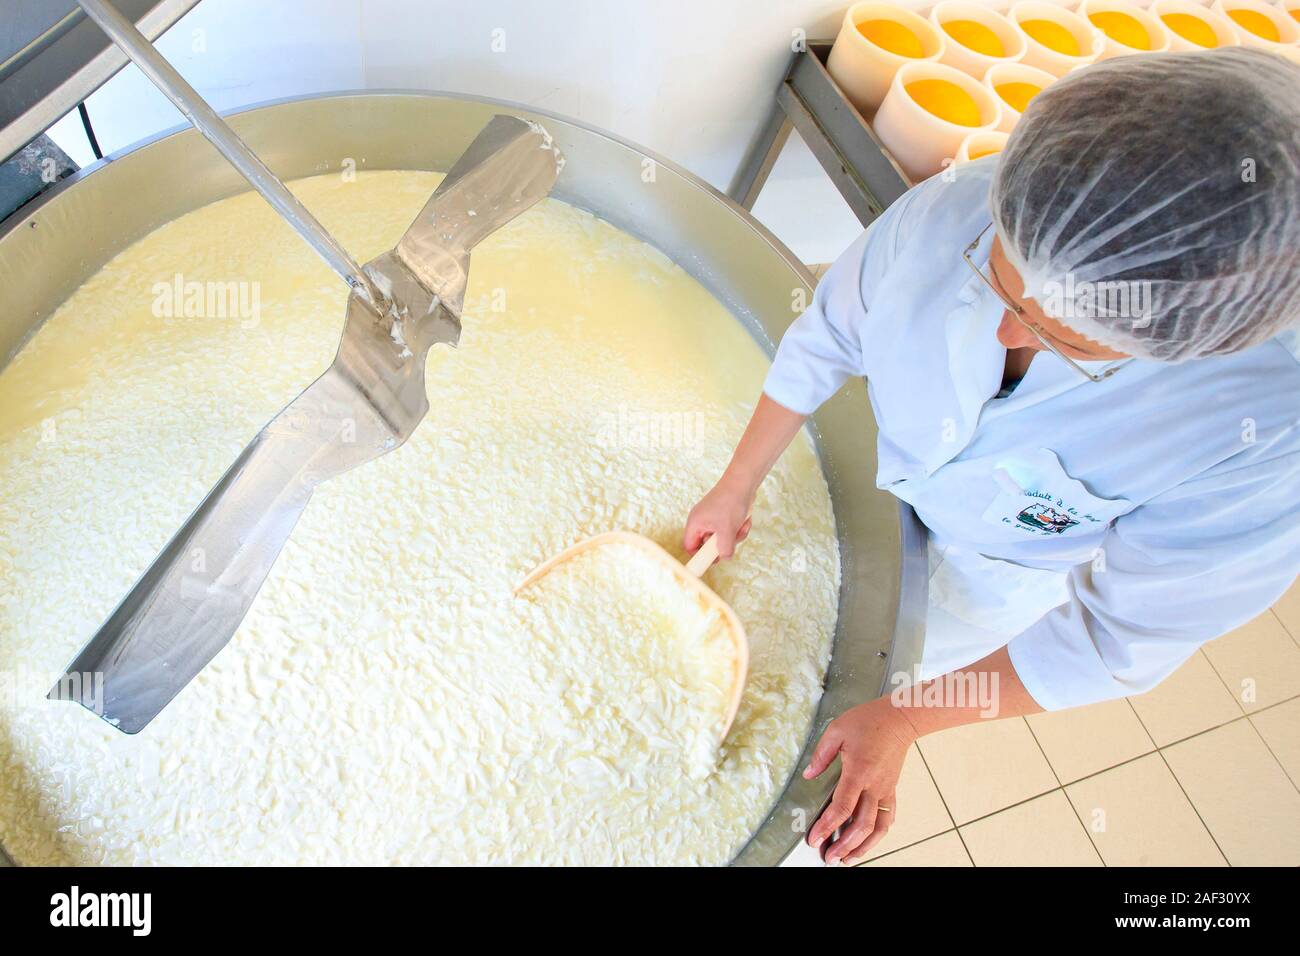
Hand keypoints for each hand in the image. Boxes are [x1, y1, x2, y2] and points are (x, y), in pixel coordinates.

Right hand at [683, 474, 753, 558]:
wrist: (743, 482)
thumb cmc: (731, 503)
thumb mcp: (727, 530)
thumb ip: (724, 549)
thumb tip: (724, 557)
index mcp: (695, 523)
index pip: (689, 546)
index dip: (700, 555)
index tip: (714, 559)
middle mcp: (701, 521)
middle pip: (708, 544)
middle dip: (723, 544)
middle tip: (732, 540)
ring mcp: (713, 518)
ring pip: (722, 538)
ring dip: (734, 536)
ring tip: (741, 525)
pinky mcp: (724, 516)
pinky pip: (730, 530)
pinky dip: (738, 528)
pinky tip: (744, 519)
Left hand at [802, 696, 916, 864]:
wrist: (900, 718)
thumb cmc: (870, 721)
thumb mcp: (837, 730)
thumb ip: (821, 755)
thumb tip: (809, 775)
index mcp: (858, 772)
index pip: (841, 807)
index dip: (826, 827)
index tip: (814, 839)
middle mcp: (874, 786)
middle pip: (860, 826)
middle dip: (843, 845)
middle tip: (828, 857)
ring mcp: (886, 790)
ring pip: (877, 828)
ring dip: (863, 847)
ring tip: (848, 859)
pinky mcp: (892, 789)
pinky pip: (888, 817)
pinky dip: (878, 833)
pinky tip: (869, 841)